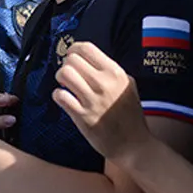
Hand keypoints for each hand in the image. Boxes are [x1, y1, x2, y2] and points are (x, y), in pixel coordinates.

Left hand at [52, 41, 150, 162]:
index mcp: (115, 73)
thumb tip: (88, 59)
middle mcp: (104, 83)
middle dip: (66, 65)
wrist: (133, 145)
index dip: (74, 50)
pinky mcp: (82, 116)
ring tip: (67, 86)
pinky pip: (60, 96)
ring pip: (64, 74)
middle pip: (71, 59)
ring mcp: (92, 100)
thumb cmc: (130, 115)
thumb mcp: (127, 85)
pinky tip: (65, 99)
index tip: (72, 57)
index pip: (86, 48)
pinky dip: (58, 95)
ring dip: (61, 79)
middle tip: (70, 75)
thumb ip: (109, 70)